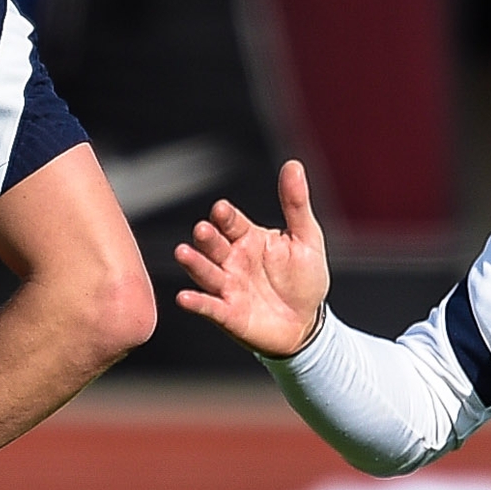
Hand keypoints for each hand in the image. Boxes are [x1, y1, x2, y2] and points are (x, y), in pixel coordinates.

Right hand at [170, 159, 332, 354]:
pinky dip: (197, 303)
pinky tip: (185, 298)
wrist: (307, 324)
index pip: (232, 222)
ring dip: (194, 263)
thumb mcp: (306, 238)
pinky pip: (209, 307)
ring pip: (206, 272)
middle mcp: (232, 260)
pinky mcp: (227, 314)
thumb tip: (294, 165)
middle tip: (203, 230)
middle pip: (214, 245)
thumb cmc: (304, 280)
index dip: (226, 216)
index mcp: (248, 238)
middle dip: (207, 237)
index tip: (221, 209)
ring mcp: (227, 287)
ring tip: (183, 253)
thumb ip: (295, 203)